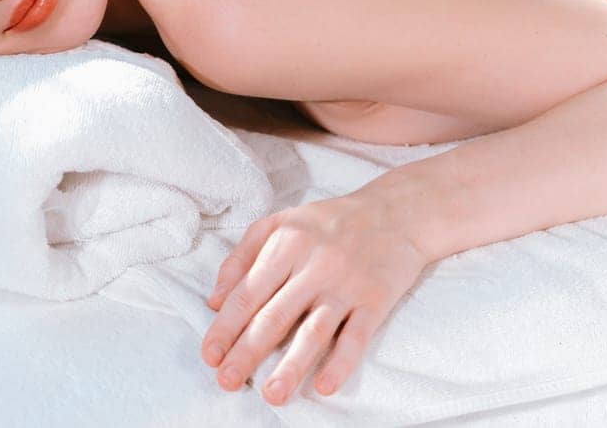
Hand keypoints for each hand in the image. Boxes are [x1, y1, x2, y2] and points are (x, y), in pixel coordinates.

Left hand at [199, 191, 430, 405]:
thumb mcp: (280, 223)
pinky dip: (341, 362)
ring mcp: (346, 285)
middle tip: (226, 381)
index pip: (249, 292)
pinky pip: (357, 336)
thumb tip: (214, 302)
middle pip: (275, 315)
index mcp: (286, 244)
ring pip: (314, 331)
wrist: (396, 212)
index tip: (210, 356)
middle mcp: (315, 265)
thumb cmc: (330, 222)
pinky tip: (324, 386)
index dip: (226, 327)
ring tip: (272, 395)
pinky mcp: (375, 300)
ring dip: (291, 366)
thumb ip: (242, 257)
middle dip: (247, 351)